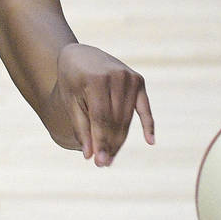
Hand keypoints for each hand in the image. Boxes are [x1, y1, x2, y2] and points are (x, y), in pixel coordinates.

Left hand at [54, 43, 154, 166]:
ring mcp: (130, 77)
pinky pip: (145, 107)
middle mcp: (116, 77)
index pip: (101, 118)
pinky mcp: (138, 80)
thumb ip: (80, 126)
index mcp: (96, 79)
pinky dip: (148, 124)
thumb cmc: (71, 80)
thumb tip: (89, 155)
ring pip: (127, 118)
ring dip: (120, 140)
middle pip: (116, 120)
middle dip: (110, 144)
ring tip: (111, 157)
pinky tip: (150, 141)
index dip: (100, 142)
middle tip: (104, 164)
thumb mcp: (70, 101)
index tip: (98, 162)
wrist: (81, 54)